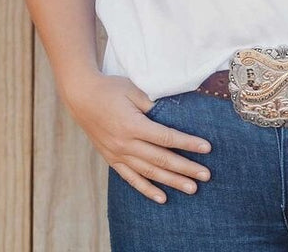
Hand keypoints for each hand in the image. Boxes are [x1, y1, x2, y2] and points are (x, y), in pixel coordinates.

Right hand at [62, 71, 211, 203]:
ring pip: (149, 173)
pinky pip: (131, 178)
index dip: (188, 144)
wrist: (81, 97)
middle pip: (161, 159)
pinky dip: (146, 189)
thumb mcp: (134, 90)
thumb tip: (172, 116)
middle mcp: (125, 144)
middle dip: (186, 168)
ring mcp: (117, 154)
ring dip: (171, 182)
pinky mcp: (111, 159)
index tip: (206, 148)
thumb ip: (153, 105)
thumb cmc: (111, 89)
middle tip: (205, 175)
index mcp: (133, 125)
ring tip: (191, 189)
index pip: (166, 138)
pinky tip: (161, 197)